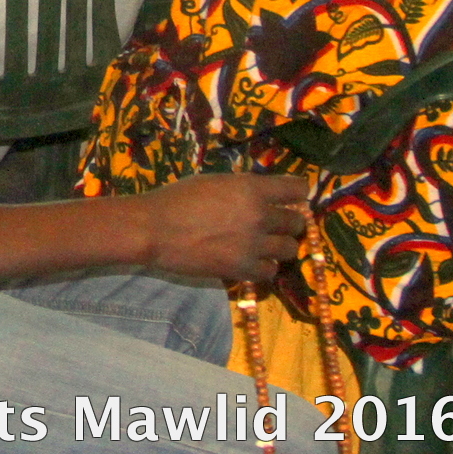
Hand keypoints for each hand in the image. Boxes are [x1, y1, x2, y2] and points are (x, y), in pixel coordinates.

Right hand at [134, 172, 311, 283]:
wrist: (155, 229)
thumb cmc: (178, 198)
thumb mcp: (215, 182)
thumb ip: (243, 188)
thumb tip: (264, 195)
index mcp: (252, 189)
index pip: (297, 189)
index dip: (297, 192)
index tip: (292, 197)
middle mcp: (260, 216)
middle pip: (297, 222)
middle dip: (289, 221)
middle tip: (277, 223)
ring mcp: (253, 246)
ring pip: (289, 249)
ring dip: (280, 245)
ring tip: (265, 244)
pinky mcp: (243, 270)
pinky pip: (270, 271)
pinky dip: (264, 266)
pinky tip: (252, 260)